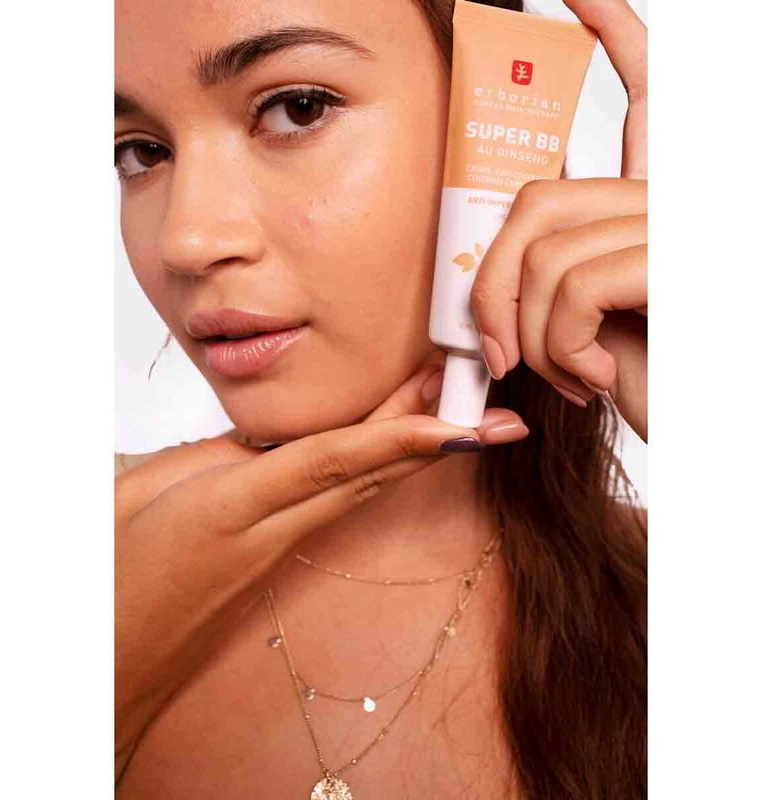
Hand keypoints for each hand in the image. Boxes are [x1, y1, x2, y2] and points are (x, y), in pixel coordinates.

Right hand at [114, 363, 526, 781]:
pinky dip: (377, 467)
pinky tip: (397, 447)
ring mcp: (279, 543)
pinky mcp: (276, 551)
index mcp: (233, 505)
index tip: (462, 425)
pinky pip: (337, 499)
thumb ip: (204, 459)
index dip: (400, 437)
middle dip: (438, 439)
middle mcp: (271, 526)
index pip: (332, 462)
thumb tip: (254, 438)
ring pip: (361, 486)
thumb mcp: (136, 492)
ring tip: (466, 417)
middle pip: (369, 473)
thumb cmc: (112, 571)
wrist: (112, 653)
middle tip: (502, 416)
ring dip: (417, 450)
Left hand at [470, 0, 647, 440]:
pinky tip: (594, 377)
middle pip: (535, 200)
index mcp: (651, 205)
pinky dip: (559, 347)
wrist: (710, 427)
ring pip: (542, 250)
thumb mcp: (586, 324)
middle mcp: (669, 199)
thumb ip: (552, 280)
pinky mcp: (675, 258)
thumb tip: (488, 283)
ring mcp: (675, 225)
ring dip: (528, 334)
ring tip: (564, 374)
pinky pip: (570, 286)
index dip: (614, 37)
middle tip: (498, 353)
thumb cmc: (654, 381)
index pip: (642, 98)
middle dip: (493, 286)